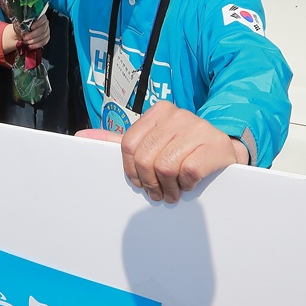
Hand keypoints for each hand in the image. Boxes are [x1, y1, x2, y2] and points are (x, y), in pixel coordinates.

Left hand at [20, 14, 49, 49]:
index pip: (42, 18)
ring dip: (34, 40)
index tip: (31, 27)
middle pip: (43, 29)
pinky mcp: (46, 38)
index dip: (38, 23)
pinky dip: (37, 45)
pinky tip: (30, 46)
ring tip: (26, 42)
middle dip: (33, 34)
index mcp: (39, 17)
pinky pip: (44, 42)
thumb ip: (23, 23)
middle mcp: (45, 23)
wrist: (20, 34)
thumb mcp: (20, 23)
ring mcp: (46, 31)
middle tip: (25, 38)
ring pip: (43, 36)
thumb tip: (23, 25)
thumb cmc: (21, 27)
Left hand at [78, 101, 244, 202]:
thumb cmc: (183, 148)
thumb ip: (118, 140)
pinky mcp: (214, 145)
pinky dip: (186, 184)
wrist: (224, 151)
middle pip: (146, 158)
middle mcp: (177, 115)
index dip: (131, 170)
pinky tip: (189, 184)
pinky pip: (188, 172)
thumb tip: (82, 136)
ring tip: (173, 192)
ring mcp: (198, 128)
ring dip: (168, 187)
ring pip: (165, 167)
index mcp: (159, 111)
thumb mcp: (151, 141)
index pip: (129, 144)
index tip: (139, 182)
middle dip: (150, 183)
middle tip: (158, 194)